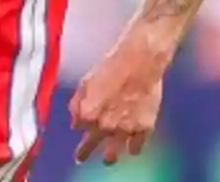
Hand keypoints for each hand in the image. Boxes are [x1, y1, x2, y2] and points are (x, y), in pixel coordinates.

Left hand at [69, 39, 167, 165]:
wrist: (140, 60)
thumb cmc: (112, 66)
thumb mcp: (86, 81)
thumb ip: (76, 104)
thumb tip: (75, 122)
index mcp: (87, 113)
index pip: (78, 126)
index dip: (81, 123)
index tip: (83, 125)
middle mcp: (104, 126)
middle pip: (90, 146)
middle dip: (84, 152)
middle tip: (81, 157)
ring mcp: (124, 130)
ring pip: (112, 156)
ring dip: (108, 158)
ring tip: (108, 159)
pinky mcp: (143, 129)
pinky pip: (135, 149)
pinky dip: (132, 148)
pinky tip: (131, 147)